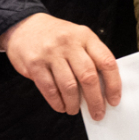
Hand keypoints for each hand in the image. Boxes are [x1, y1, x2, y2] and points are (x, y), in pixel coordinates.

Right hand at [0, 13, 120, 119]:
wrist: (24, 26)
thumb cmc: (56, 36)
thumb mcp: (78, 38)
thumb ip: (90, 57)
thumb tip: (102, 89)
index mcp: (85, 36)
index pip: (106, 62)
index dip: (113, 84)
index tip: (114, 100)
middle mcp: (69, 43)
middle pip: (88, 77)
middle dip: (95, 100)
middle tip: (97, 113)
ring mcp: (51, 53)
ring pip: (69, 86)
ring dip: (74, 104)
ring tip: (74, 109)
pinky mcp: (35, 63)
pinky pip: (49, 89)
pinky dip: (57, 102)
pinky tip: (61, 106)